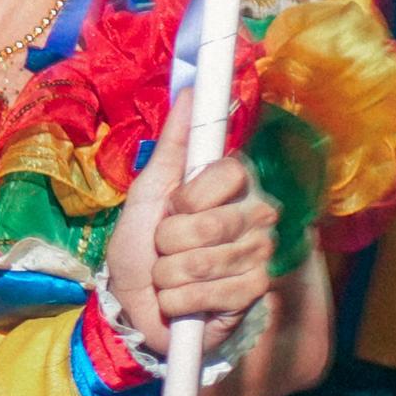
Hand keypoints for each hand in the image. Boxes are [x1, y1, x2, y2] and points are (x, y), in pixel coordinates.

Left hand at [110, 127, 274, 347]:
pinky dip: (179, 301)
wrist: (135, 305)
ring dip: (168, 275)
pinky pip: (208, 293)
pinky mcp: (254, 292)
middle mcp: (256, 215)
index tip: (175, 207)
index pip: (229, 172)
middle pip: (208, 223)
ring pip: (202, 262)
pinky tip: (182, 300)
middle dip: (167, 243)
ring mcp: (260, 255)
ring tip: (170, 276)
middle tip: (165, 248)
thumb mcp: (148, 190)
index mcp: (234, 184)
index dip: (189, 197)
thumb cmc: (142, 246)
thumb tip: (191, 90)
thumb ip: (173, 142)